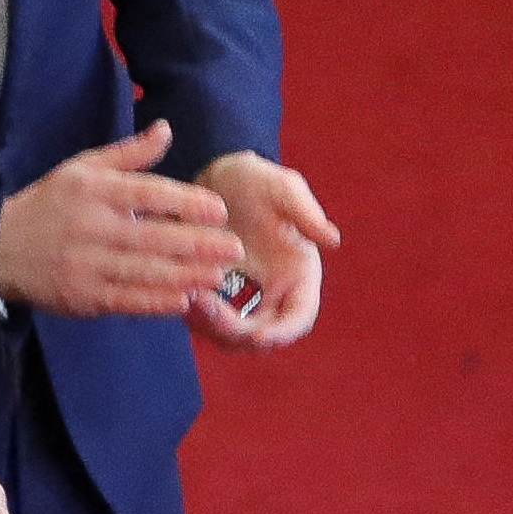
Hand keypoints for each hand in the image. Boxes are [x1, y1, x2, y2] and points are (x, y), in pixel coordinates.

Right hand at [0, 122, 243, 317]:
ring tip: (219, 276)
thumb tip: (166, 129)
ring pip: (145, 273)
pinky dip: (157, 302)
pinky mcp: (81, 297)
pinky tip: (184, 299)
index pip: (148, 194)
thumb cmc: (49, 204)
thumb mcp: (83, 167)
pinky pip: (126, 301)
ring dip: (187, 276)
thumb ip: (129, 154)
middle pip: (154, 237)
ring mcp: (85, 265)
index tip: (219, 211)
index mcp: (94, 190)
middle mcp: (91, 227)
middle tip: (235, 249)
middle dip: (199, 245)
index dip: (187, 203)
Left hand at [193, 151, 338, 349]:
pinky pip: (204, 320)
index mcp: (299, 276)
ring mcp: (242, 299)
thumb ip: (306, 213)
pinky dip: (194, 315)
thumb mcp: (283, 189)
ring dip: (210, 325)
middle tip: (208, 306)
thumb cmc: (258, 179)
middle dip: (236, 331)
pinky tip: (179, 292)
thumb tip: (332, 240)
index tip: (260, 336)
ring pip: (229, 335)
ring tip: (191, 297)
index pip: (298, 318)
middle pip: (260, 336)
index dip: (282, 333)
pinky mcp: (214, 296)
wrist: (221, 176)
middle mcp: (274, 295)